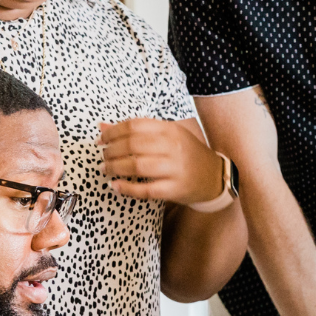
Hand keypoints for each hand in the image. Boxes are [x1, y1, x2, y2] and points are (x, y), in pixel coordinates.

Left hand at [100, 119, 223, 205]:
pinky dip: (126, 188)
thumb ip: (136, 131)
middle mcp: (173, 147)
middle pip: (132, 145)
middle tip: (103, 156)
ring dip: (115, 168)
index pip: (134, 125)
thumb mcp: (167, 136)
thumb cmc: (186, 154)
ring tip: (106, 169)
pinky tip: (115, 186)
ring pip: (136, 166)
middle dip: (111, 151)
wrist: (214, 176)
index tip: (101, 139)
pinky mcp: (174, 189)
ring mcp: (175, 168)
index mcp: (170, 130)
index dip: (112, 132)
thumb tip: (102, 126)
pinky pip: (145, 189)